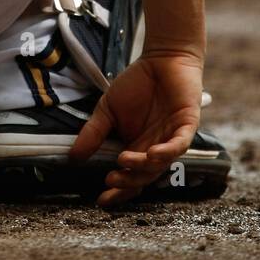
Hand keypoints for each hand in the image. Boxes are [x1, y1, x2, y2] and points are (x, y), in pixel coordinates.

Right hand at [68, 52, 202, 207]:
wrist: (161, 59)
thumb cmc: (136, 84)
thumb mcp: (108, 110)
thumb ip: (94, 133)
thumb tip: (73, 157)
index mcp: (137, 148)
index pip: (130, 177)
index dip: (118, 191)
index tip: (101, 199)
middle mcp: (155, 149)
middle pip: (145, 177)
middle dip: (128, 182)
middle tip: (111, 179)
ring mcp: (172, 139)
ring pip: (160, 164)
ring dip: (143, 166)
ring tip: (123, 160)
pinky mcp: (186, 126)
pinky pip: (179, 145)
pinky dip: (167, 152)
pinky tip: (152, 154)